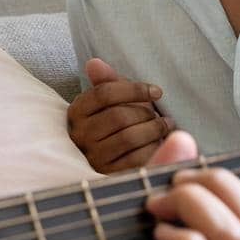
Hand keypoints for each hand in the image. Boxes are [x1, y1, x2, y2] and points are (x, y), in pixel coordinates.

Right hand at [67, 58, 171, 172]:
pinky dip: (153, 149)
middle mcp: (79, 136)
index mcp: (76, 112)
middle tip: (159, 114)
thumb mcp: (109, 102)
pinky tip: (160, 144)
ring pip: (129, 137)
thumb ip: (105, 82)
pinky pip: (136, 159)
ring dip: (153, 129)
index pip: (104, 93)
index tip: (156, 91)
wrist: (115, 162)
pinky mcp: (108, 176)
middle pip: (118, 115)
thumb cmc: (116, 124)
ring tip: (164, 126)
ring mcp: (92, 158)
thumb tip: (94, 63)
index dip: (134, 89)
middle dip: (146, 113)